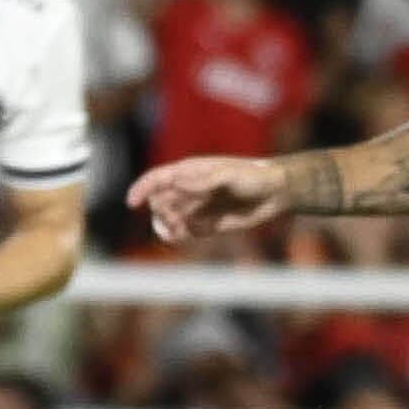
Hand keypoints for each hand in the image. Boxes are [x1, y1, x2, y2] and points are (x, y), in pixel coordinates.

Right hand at [126, 155, 290, 242]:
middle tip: (175, 220)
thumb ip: (201, 181)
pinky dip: (180, 236)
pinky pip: (185, 232)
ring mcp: (197, 207)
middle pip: (160, 202)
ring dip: (168, 226)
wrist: (275, 193)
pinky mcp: (207, 224)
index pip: (156, 179)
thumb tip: (174, 183)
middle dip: (161, 212)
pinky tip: (185, 236)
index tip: (132, 203)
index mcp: (189, 172)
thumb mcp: (227, 175)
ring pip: (169, 219)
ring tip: (178, 231)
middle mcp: (189, 190)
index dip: (141, 189)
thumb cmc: (252, 177)